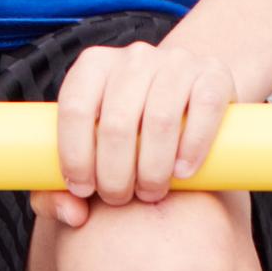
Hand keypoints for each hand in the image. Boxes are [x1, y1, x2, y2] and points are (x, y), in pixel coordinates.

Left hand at [50, 37, 243, 220]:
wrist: (183, 104)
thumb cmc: (124, 139)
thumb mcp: (87, 155)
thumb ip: (58, 192)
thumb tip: (73, 213)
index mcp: (93, 65)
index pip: (74, 108)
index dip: (75, 156)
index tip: (82, 190)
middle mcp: (133, 57)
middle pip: (117, 122)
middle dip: (115, 174)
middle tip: (119, 199)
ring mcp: (177, 61)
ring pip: (160, 119)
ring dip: (153, 169)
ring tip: (150, 193)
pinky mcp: (214, 74)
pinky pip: (205, 108)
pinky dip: (193, 147)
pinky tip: (183, 172)